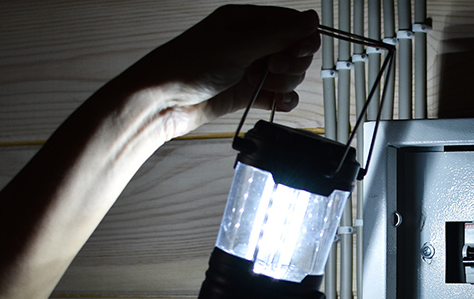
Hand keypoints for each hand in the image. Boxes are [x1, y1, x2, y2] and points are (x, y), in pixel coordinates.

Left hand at [112, 5, 320, 140]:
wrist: (161, 103)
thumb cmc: (186, 66)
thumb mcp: (236, 46)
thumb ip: (278, 34)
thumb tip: (312, 19)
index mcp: (246, 21)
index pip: (291, 24)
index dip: (301, 40)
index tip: (295, 53)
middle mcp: (250, 42)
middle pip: (294, 51)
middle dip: (291, 64)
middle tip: (271, 70)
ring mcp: (249, 68)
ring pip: (288, 75)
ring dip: (284, 83)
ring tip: (263, 86)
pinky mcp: (247, 93)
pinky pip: (278, 95)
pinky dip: (282, 100)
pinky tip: (276, 102)